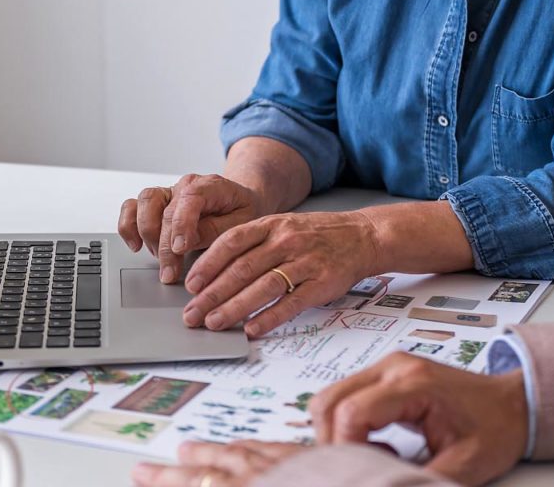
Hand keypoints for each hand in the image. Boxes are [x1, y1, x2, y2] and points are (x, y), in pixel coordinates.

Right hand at [117, 174, 263, 283]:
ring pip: (144, 203)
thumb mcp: (242, 222)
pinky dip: (128, 226)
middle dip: (165, 246)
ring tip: (159, 259)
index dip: (182, 224)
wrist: (238, 202)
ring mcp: (168, 193)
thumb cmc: (242, 212)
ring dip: (147, 234)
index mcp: (210, 185)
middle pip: (165, 210)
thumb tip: (191, 240)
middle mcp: (185, 185)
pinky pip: (131, 207)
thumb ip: (217, 230)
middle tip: (170, 272)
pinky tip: (136, 246)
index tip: (181, 248)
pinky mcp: (155, 204)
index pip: (190, 198)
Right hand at [131, 440, 307, 486]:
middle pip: (213, 474)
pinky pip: (277, 448)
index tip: (143, 477)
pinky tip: (250, 444)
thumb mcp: (287, 480)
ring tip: (189, 448)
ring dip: (211, 453)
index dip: (170, 484)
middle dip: (178, 473)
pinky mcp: (320, 461)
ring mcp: (294, 468)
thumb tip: (224, 470)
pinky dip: (255, 446)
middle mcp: (270, 480)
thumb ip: (244, 473)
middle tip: (147, 467)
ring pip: (242, 455)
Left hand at [182, 210, 380, 336]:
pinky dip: (268, 318)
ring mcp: (305, 262)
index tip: (190, 285)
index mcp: (272, 224)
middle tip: (192, 314)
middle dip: (212, 294)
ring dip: (234, 308)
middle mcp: (286, 241)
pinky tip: (251, 329)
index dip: (208, 264)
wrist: (363, 236)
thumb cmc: (316, 235)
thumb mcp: (283, 226)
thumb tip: (214, 272)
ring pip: (262, 287)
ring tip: (214, 323)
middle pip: (242, 269)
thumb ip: (253, 244)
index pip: (231, 242)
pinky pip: (291, 303)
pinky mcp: (322, 284)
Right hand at [311, 354, 527, 485]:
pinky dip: (348, 425)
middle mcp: (393, 367)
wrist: (514, 403)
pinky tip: (377, 443)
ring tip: (372, 455)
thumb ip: (423, 481)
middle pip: (328, 400)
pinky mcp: (385, 375)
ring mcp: (387, 367)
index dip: (345, 449)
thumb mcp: (466, 466)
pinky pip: (345, 397)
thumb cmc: (496, 427)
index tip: (359, 474)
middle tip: (356, 468)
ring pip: (331, 397)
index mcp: (413, 382)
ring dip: (338, 432)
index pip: (351, 412)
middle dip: (332, 442)